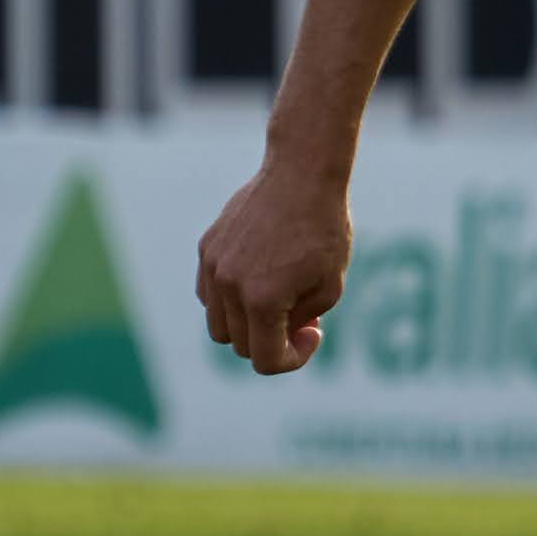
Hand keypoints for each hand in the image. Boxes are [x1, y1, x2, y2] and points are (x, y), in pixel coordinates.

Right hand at [195, 150, 355, 374]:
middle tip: (302, 316)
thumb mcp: (330, 287)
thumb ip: (301, 323)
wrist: (302, 174)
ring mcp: (212, 267)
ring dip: (247, 325)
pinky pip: (209, 295)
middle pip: (240, 346)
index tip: (314, 333)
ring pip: (218, 325)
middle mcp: (229, 287)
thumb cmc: (325, 230)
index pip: (266, 361)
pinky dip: (229, 301)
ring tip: (278, 299)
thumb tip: (281, 335)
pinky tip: (258, 279)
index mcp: (262, 300)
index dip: (294, 359)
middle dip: (273, 340)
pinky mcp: (206, 248)